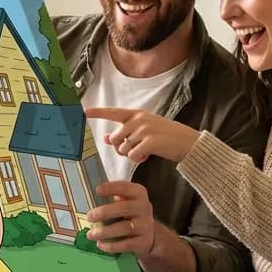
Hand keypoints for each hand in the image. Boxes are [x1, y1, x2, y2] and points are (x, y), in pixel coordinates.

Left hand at [85, 107, 199, 164]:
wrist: (188, 143)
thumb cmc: (166, 137)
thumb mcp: (145, 130)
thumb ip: (125, 132)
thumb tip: (105, 138)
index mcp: (137, 114)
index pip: (113, 112)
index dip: (97, 112)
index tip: (83, 111)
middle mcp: (139, 119)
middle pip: (114, 138)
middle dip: (120, 148)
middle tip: (134, 150)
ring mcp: (144, 130)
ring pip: (122, 148)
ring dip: (130, 155)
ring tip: (144, 152)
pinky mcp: (150, 142)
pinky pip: (132, 156)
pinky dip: (138, 160)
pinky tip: (147, 157)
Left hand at [85, 181, 157, 258]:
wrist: (149, 234)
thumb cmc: (131, 213)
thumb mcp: (127, 200)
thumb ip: (114, 195)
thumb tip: (89, 197)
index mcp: (138, 194)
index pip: (126, 188)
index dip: (111, 188)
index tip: (97, 190)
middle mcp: (144, 208)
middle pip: (124, 208)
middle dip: (105, 212)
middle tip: (90, 216)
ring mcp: (145, 226)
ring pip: (124, 228)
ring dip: (105, 232)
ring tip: (91, 234)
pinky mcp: (143, 241)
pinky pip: (126, 244)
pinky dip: (112, 246)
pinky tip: (100, 244)